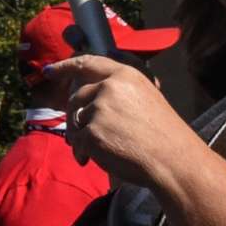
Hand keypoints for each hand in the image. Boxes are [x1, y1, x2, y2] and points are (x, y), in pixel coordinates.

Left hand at [58, 55, 204, 190]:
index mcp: (125, 75)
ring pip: (76, 121)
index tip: (49, 71)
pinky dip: (83, 152)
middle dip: (75, 117)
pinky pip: (77, 142)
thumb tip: (89, 97)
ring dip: (82, 137)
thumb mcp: (146, 99)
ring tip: (100, 151)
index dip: (65, 66)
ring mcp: (99, 109)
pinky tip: (93, 159)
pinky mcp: (92, 132)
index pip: (87, 63)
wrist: (175, 161)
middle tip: (79, 134)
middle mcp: (110, 87)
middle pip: (77, 98)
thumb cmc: (165, 135)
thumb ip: (118, 92)